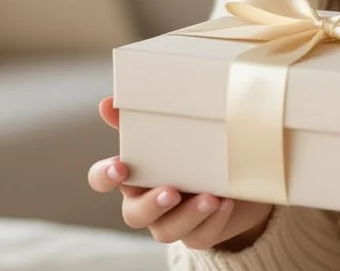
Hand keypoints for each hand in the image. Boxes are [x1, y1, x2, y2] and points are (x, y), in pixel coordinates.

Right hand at [87, 97, 273, 250]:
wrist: (237, 172)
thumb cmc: (193, 147)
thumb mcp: (171, 130)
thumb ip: (141, 119)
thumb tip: (107, 104)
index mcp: (133, 174)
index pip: (102, 179)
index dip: (105, 176)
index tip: (120, 167)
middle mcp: (146, 201)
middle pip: (133, 214)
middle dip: (151, 205)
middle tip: (171, 191)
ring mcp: (172, 220)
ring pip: (167, 230)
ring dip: (188, 214)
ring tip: (209, 198)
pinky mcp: (198, 233)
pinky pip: (199, 236)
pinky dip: (212, 221)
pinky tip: (224, 203)